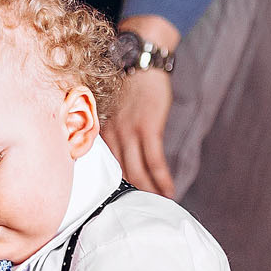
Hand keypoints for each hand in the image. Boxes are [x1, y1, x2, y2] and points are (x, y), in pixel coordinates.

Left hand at [102, 67, 175, 196]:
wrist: (141, 58)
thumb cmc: (128, 81)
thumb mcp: (111, 105)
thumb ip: (111, 128)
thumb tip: (118, 149)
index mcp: (100, 129)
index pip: (104, 166)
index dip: (111, 186)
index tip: (118, 202)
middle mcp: (111, 134)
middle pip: (119, 174)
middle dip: (130, 195)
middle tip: (140, 211)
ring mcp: (129, 132)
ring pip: (136, 172)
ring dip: (148, 192)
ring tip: (158, 206)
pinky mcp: (148, 128)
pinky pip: (154, 161)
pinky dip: (162, 179)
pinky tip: (169, 191)